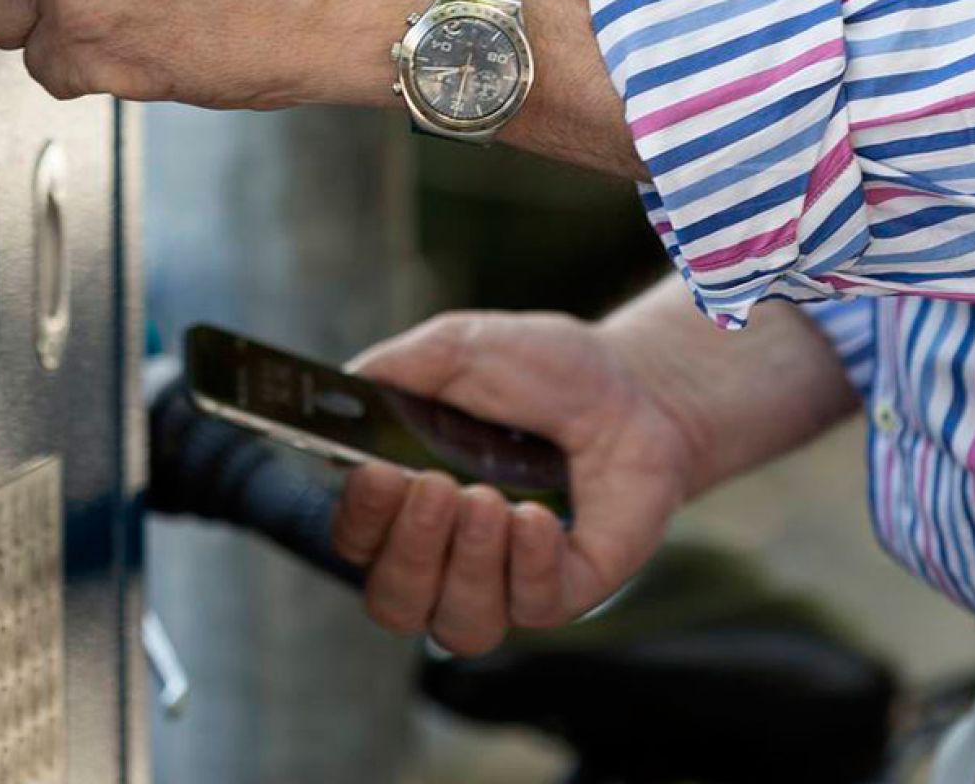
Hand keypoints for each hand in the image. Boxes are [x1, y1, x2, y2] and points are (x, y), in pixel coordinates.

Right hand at [329, 311, 699, 655]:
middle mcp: (450, 555)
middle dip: (408, 549)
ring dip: (466, 564)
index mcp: (409, 503)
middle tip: (436, 486)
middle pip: (395, 602)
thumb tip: (342, 388)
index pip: (357, 542)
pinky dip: (528, 564)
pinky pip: (533, 607)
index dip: (358, 519)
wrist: (633, 386)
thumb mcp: (460, 349)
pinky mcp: (566, 589)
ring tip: (489, 500)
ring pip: (459, 625)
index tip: (376, 473)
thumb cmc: (542, 371)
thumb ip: (396, 370)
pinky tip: (536, 517)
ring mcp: (508, 579)